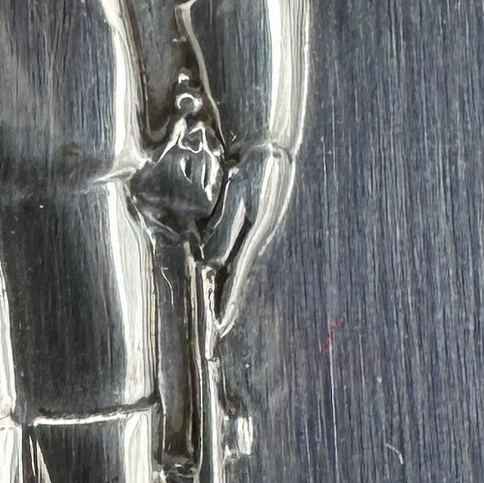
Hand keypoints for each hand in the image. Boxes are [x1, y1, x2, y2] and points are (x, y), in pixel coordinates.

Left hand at [199, 146, 294, 333]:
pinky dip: (231, 272)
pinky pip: (239, 254)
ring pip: (236, 268)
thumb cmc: (255, 171)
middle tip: (214, 332)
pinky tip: (221, 280)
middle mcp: (256, 240)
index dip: (226, 303)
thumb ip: (225, 230)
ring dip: (226, 292)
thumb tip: (211, 262)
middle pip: (237, 279)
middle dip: (226, 306)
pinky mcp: (254, 227)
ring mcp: (256, 234)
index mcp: (255, 236)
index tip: (219, 325)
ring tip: (216, 317)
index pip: (236, 276)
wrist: (272, 150)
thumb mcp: (238, 198)